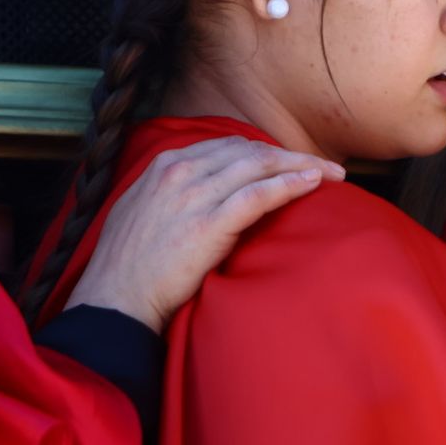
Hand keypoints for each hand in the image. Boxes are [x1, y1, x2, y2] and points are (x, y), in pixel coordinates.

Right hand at [67, 137, 345, 331]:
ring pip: (259, 166)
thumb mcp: (142, 210)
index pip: (228, 145)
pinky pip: (258, 195)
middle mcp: (181, 171)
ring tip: (330, 173)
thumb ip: (172, 191)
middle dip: (289, 155)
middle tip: (322, 165)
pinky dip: (289, 184)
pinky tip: (312, 183)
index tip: (287, 161)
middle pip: (249, 151)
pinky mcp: (209, 224)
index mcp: (165, 164)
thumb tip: (203, 190)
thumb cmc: (128, 264)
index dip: (264, 152)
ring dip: (300, 165)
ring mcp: (195, 195)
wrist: (116, 299)